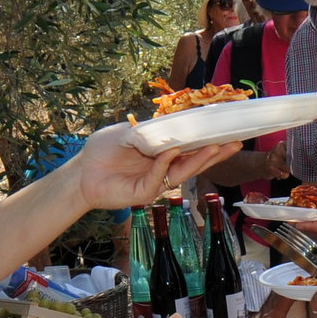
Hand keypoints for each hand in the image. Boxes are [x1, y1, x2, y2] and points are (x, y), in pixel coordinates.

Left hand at [64, 123, 245, 210]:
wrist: (82, 172)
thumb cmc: (103, 150)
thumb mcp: (127, 131)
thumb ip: (149, 129)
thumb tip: (172, 124)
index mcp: (162, 151)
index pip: (189, 145)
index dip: (207, 139)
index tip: (226, 130)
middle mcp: (164, 166)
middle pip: (194, 160)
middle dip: (215, 152)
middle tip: (235, 142)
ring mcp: (157, 181)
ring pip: (183, 171)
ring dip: (200, 160)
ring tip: (217, 148)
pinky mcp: (146, 193)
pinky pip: (160, 178)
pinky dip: (166, 164)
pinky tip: (174, 151)